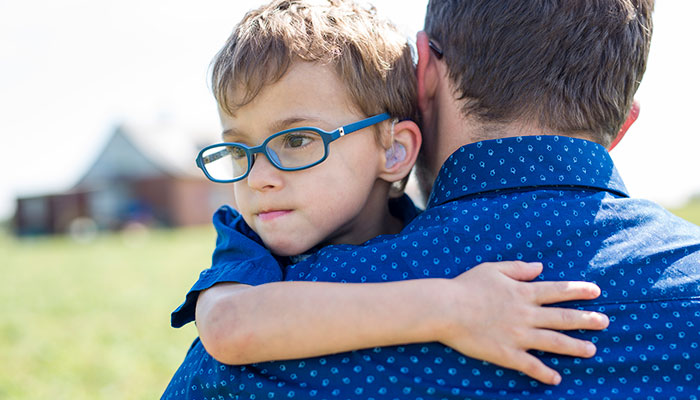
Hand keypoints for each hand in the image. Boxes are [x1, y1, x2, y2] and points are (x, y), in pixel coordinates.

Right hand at [437, 261, 607, 384]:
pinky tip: (557, 379)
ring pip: (554, 342)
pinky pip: (530, 366)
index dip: (578, 290)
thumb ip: (518, 268)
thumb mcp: (492, 269)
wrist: (446, 309)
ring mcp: (518, 336)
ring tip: (592, 350)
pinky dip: (544, 373)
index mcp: (523, 293)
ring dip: (575, 347)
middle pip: (563, 318)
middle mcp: (526, 315)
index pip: (558, 291)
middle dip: (586, 320)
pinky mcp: (506, 353)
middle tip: (605, 322)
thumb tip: (540, 268)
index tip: (596, 291)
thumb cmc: (466, 286)